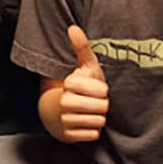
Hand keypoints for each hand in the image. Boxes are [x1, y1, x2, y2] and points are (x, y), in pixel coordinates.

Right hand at [44, 25, 109, 142]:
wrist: (59, 111)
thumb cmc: (80, 86)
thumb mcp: (84, 66)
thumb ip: (82, 47)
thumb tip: (73, 27)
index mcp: (70, 83)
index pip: (102, 91)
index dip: (103, 90)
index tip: (96, 88)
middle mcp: (65, 102)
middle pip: (102, 108)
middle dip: (103, 105)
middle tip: (94, 101)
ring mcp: (66, 120)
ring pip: (98, 122)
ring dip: (98, 117)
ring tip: (90, 111)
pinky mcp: (69, 135)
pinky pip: (93, 135)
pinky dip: (93, 130)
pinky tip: (85, 123)